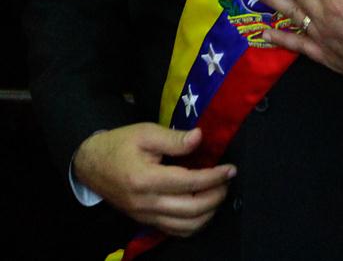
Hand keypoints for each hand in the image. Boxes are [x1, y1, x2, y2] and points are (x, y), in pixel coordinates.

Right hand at [73, 123, 235, 236]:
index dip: (214, 177)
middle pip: (191, 209)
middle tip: (228, 181)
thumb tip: (200, 138)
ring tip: (219, 193)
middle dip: (216, 196)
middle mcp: (147, 203)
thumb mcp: (145, 132)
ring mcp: (146, 216)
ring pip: (186, 226)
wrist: (91, 165)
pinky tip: (204, 209)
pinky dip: (195, 224)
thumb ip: (174, 138)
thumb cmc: (119, 144)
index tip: (230, 169)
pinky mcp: (146, 220)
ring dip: (209, 213)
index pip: (189, 183)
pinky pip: (175, 231)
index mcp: (146, 179)